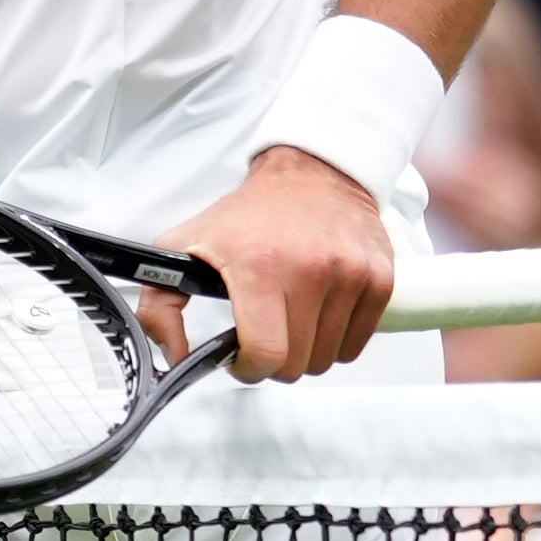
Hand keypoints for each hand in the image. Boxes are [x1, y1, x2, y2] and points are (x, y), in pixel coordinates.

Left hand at [165, 142, 397, 384]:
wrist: (312, 172)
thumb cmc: (247, 216)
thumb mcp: (185, 248)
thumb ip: (160, 308)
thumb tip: (174, 359)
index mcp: (261, 266)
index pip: (267, 354)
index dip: (250, 368)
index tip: (242, 356)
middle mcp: (311, 270)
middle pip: (297, 364)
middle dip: (276, 360)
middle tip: (265, 332)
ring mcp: (351, 274)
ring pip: (328, 360)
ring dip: (306, 350)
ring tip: (291, 317)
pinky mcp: (379, 278)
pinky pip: (357, 344)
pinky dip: (336, 339)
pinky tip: (319, 310)